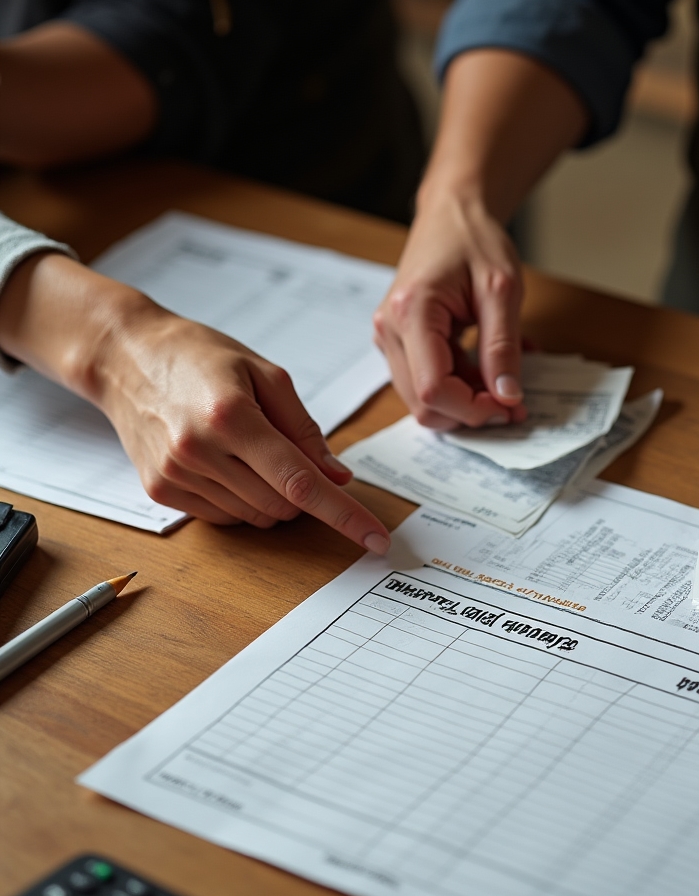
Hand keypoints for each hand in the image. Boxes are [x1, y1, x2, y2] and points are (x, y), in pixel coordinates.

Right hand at [95, 297, 390, 551]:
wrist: (126, 357)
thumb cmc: (202, 357)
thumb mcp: (265, 375)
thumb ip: (305, 430)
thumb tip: (339, 477)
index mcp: (231, 417)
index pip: (300, 481)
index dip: (344, 513)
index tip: (375, 539)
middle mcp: (199, 452)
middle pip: (283, 505)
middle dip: (304, 492)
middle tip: (291, 454)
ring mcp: (176, 475)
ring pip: (256, 517)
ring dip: (272, 496)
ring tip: (250, 450)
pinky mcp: (161, 491)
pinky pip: (226, 518)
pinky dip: (242, 500)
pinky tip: (225, 463)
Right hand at [373, 191, 526, 429]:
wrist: (452, 213)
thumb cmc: (474, 239)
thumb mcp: (502, 290)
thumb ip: (503, 347)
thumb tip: (507, 397)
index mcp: (410, 312)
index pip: (433, 389)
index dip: (473, 409)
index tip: (511, 406)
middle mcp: (389, 330)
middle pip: (422, 404)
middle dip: (470, 412)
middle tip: (513, 402)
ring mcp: (390, 338)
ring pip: (424, 399)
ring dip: (467, 401)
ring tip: (505, 378)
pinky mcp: (400, 342)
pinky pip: (428, 380)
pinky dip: (461, 385)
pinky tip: (489, 365)